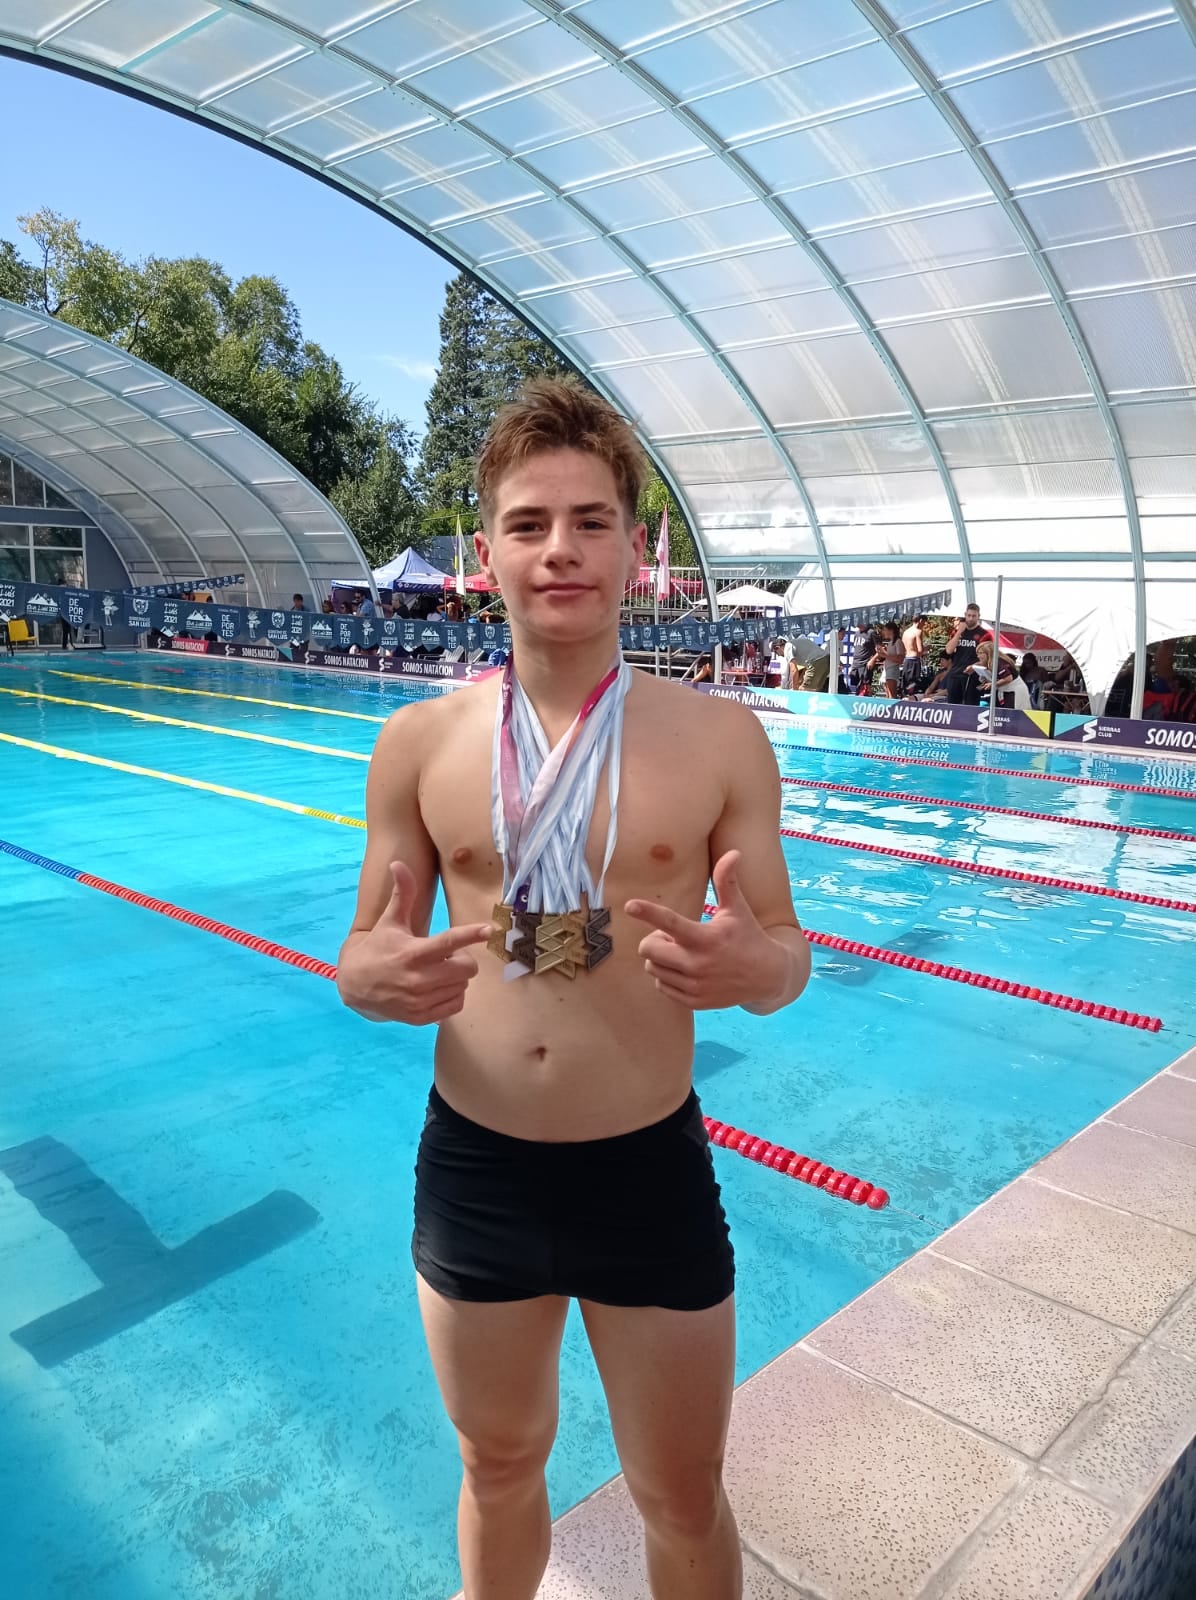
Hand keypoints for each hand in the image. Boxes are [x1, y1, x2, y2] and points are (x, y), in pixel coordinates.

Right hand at [338, 861, 489, 1024]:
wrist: (355, 985)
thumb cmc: (379, 948)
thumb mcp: (389, 921)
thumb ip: (401, 894)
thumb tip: (398, 863)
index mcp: (413, 953)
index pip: (448, 943)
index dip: (470, 934)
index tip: (489, 929)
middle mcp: (418, 979)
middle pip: (466, 968)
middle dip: (463, 960)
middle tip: (447, 957)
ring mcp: (420, 1001)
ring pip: (463, 987)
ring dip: (457, 978)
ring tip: (439, 972)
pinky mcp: (421, 1018)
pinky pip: (456, 1005)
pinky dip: (452, 995)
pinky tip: (437, 988)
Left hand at [625, 851, 786, 1011]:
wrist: (767, 976)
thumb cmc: (748, 936)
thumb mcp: (738, 909)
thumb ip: (727, 881)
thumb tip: (733, 853)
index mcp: (705, 938)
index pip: (670, 922)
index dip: (648, 912)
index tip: (629, 905)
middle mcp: (697, 964)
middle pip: (647, 948)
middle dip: (653, 939)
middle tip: (673, 937)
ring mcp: (694, 986)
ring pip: (651, 967)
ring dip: (659, 958)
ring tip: (681, 953)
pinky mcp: (693, 1001)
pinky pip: (660, 985)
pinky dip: (666, 976)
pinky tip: (686, 970)